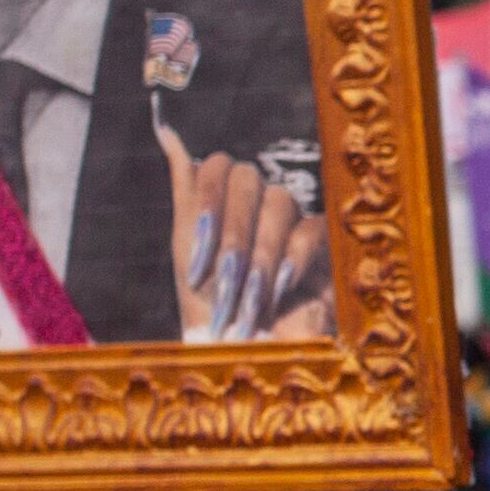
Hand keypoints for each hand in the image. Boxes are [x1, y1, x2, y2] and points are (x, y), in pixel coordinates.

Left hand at [160, 120, 327, 341]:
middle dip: (231, 235)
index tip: (197, 256)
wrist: (249, 359)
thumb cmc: (212, 316)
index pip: (216, 165)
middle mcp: (254, 206)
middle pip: (247, 178)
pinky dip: (289, 263)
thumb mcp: (187, 256)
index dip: (207, 200)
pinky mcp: (323, 245)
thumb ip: (185, 195)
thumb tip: (166, 131)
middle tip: (224, 284)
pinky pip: (309, 230)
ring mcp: (290, 223)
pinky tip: (278, 292)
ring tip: (250, 299)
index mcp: (220, 204)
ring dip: (259, 255)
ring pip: (279, 201)